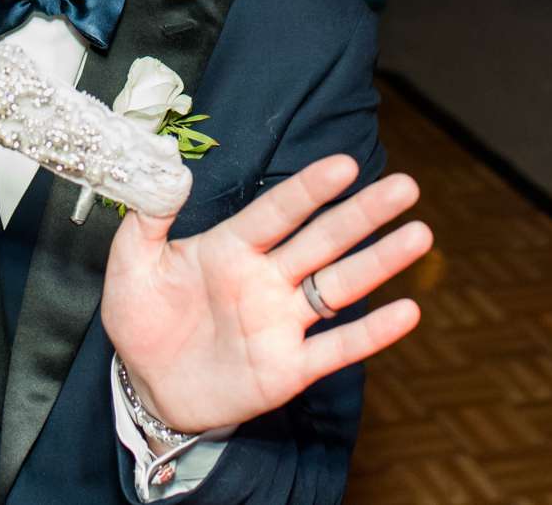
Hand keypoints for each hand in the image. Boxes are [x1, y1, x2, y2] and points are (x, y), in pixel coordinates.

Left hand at [102, 155, 428, 434]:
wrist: (145, 386)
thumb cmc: (142, 320)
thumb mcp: (132, 265)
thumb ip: (147, 219)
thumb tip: (165, 172)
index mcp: (231, 248)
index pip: (277, 211)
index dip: (310, 189)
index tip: (345, 164)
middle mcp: (265, 279)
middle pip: (322, 240)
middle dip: (363, 214)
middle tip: (405, 186)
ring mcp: (281, 323)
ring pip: (338, 286)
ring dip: (379, 262)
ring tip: (419, 235)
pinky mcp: (288, 368)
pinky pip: (335, 348)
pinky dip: (371, 333)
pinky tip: (407, 312)